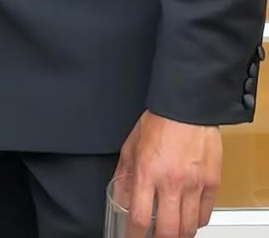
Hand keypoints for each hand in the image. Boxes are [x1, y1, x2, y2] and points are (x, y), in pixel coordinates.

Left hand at [115, 112, 221, 237]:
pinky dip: (196, 222)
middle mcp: (171, 182)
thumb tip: (120, 197)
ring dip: (179, 235)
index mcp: (147, 172)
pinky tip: (188, 219)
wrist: (187, 108)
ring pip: (188, 227)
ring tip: (171, 232)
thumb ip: (124, 174)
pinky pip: (205, 214)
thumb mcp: (131, 146)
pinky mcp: (212, 184)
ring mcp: (194, 185)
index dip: (134, 235)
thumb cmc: (158, 122)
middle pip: (168, 231)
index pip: (140, 216)